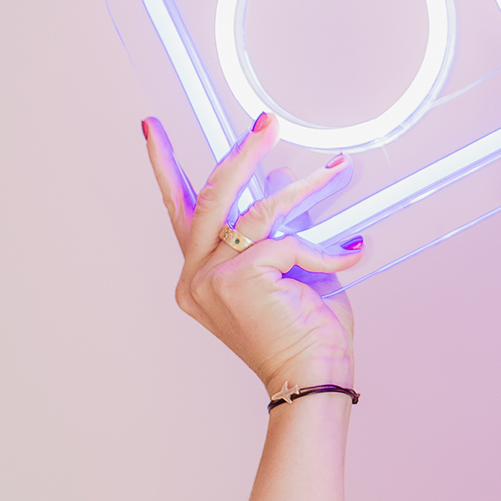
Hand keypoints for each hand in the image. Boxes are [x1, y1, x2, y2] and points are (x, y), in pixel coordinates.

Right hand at [143, 111, 363, 395]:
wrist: (313, 377)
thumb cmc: (305, 334)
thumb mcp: (290, 268)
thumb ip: (276, 227)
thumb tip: (278, 177)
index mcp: (199, 278)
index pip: (180, 211)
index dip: (166, 166)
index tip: (150, 129)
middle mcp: (196, 278)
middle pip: (210, 196)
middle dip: (241, 154)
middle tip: (264, 123)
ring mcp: (212, 278)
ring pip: (255, 210)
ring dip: (301, 187)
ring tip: (334, 170)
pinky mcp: (240, 277)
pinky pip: (289, 241)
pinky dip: (323, 249)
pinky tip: (350, 257)